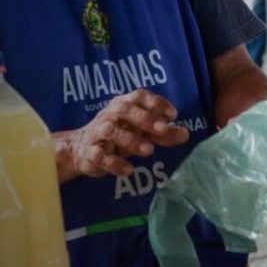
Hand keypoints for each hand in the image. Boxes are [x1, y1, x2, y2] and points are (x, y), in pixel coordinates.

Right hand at [67, 90, 189, 177]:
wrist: (81, 149)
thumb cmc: (119, 136)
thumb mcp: (143, 133)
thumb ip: (164, 133)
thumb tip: (185, 134)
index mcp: (124, 104)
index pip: (139, 96)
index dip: (156, 103)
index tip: (173, 114)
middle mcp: (109, 115)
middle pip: (123, 109)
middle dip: (144, 118)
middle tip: (163, 129)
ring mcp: (97, 133)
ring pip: (110, 131)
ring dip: (130, 139)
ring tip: (149, 150)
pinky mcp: (90, 152)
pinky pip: (99, 156)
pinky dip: (114, 163)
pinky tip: (129, 170)